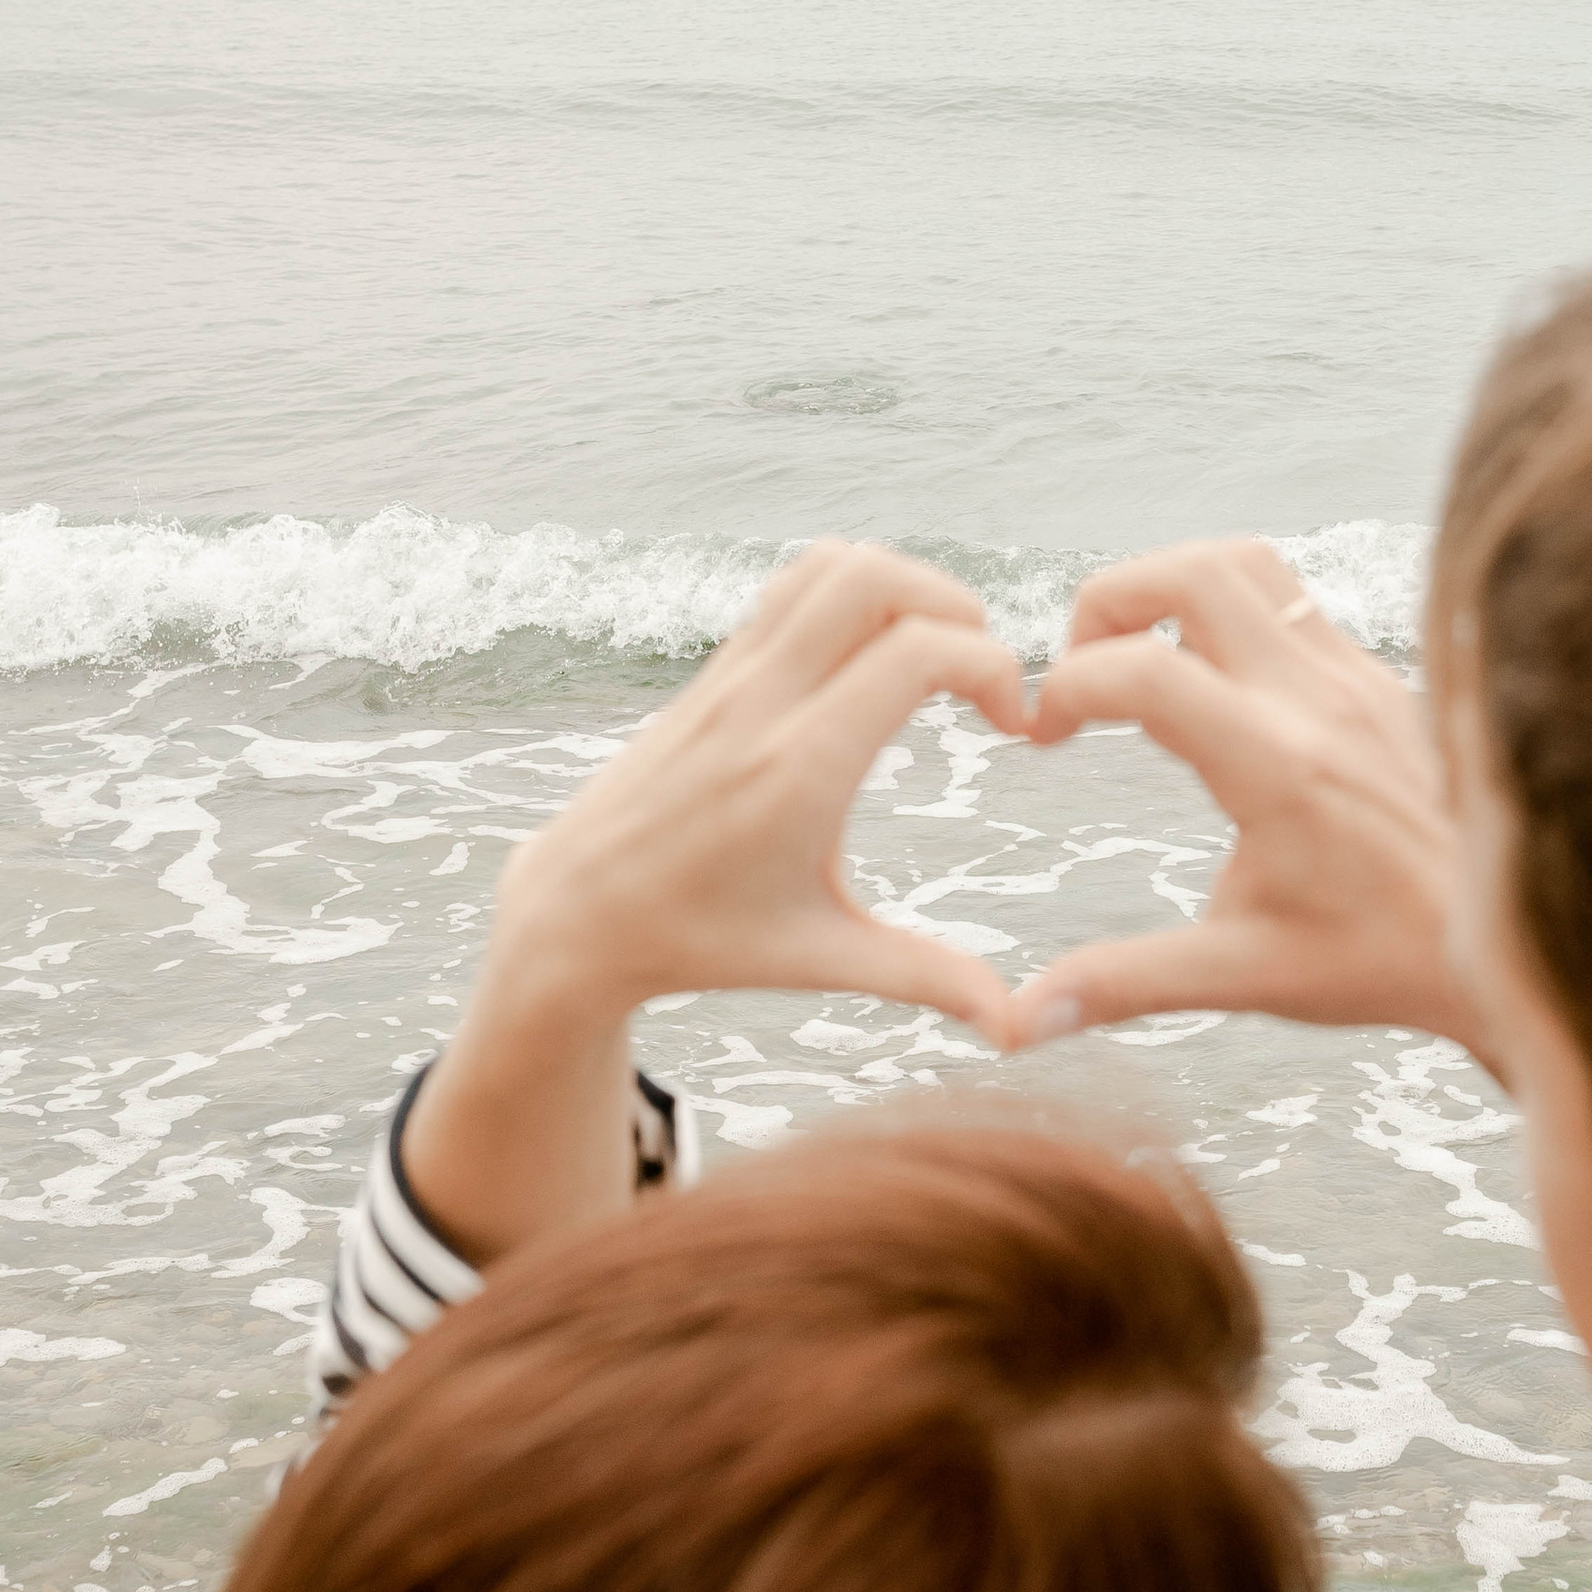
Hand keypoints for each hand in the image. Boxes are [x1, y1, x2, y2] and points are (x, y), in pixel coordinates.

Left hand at [405, 545, 1027, 1259]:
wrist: (575, 915)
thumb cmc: (701, 941)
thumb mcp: (821, 960)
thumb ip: (927, 979)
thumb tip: (1015, 1026)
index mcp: (798, 770)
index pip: (916, 653)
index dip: (994, 668)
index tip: (1013, 729)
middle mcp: (762, 705)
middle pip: (872, 576)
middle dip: (955, 605)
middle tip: (981, 674)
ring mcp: (730, 677)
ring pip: (827, 565)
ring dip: (903, 588)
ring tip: (935, 658)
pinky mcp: (714, 671)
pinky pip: (791, 590)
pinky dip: (853, 597)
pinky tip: (874, 664)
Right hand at [1009, 538, 1498, 1067]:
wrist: (1513, 941)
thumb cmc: (1384, 959)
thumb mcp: (1245, 975)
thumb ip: (1128, 983)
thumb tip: (1024, 1019)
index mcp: (1276, 766)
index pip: (1143, 670)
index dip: (1067, 685)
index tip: (1043, 731)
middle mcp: (1319, 700)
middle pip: (1191, 572)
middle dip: (1108, 601)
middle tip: (1082, 667)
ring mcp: (1359, 677)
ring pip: (1250, 565)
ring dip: (1173, 586)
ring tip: (1140, 655)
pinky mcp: (1384, 677)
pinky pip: (1297, 599)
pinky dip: (1233, 611)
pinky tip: (1216, 682)